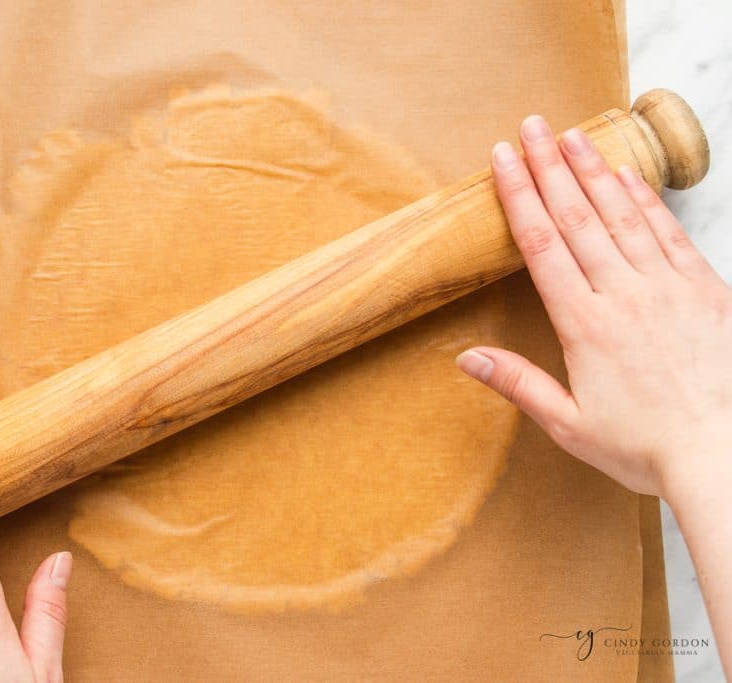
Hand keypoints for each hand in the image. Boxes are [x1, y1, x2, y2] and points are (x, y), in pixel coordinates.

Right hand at [456, 115, 731, 498]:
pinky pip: (668, 233)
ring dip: (593, 171)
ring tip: (571, 135)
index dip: (519, 196)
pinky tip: (628, 175)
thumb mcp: (570, 425)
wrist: (726, 453)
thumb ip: (519, 384)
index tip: (503, 159)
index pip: (541, 245)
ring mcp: (667, 287)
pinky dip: (645, 200)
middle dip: (549, 167)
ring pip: (621, 215)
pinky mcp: (704, 290)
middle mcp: (623, 293)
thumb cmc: (646, 447)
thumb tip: (465, 357)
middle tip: (531, 126)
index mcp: (584, 324)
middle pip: (577, 217)